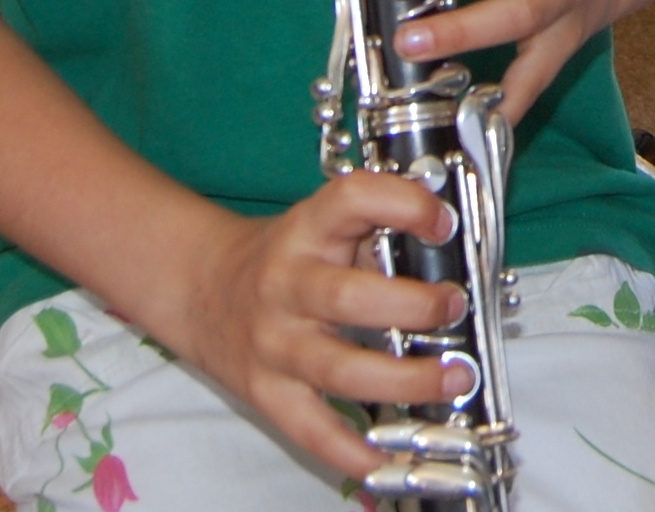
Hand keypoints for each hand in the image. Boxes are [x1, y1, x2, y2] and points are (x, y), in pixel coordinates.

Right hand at [160, 173, 475, 483]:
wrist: (202, 289)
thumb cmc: (281, 258)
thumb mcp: (322, 226)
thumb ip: (377, 233)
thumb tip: (449, 254)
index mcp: (306, 229)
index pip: (352, 200)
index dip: (403, 206)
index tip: (444, 223)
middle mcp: (286, 285)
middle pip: (349, 298)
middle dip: (413, 307)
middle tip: (453, 308)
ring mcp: (275, 344)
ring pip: (339, 369)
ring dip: (404, 379)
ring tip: (452, 379)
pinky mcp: (268, 392)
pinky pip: (312, 428)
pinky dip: (351, 450)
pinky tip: (388, 454)